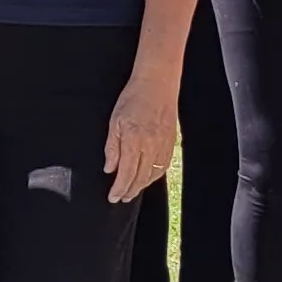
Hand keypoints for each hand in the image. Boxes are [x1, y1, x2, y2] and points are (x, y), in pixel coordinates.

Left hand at [102, 66, 179, 205]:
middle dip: (129, 191)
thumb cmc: (133, 98)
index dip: (119, 189)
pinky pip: (164, 166)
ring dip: (142, 186)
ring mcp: (163, 145)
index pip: (126, 174)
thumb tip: (110, 168)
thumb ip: (112, 147)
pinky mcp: (171, 142)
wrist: (157, 84)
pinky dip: (155, 176)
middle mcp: (150, 146)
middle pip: (140, 178)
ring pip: (153, 175)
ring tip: (132, 191)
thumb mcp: (114, 121)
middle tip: (121, 198)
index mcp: (134, 140)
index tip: (113, 197)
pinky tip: (148, 178)